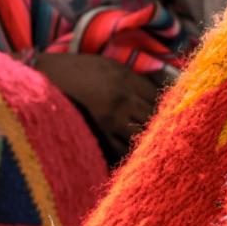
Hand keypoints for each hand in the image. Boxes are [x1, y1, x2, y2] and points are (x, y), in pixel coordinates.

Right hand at [32, 51, 171, 159]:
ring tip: (161, 149)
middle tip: (176, 136)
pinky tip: (136, 158)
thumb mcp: (112, 67)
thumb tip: (161, 89)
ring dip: (149, 142)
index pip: (158, 97)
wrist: (48, 76)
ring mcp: (109, 119)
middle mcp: (122, 100)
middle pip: (153, 118)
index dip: (170, 107)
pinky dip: (128, 154)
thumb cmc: (81, 69)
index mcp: (127, 80)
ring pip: (139, 137)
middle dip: (164, 127)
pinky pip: (118, 150)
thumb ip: (136, 79)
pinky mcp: (96, 134)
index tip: (178, 114)